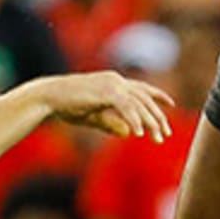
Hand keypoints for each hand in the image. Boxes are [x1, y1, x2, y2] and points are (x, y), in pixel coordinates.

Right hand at [30, 71, 173, 142]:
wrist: (48, 98)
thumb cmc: (66, 106)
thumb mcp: (93, 117)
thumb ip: (111, 124)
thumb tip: (129, 134)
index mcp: (113, 82)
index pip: (141, 88)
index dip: (157, 95)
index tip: (171, 105)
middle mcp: (116, 80)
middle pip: (144, 99)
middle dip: (157, 117)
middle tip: (166, 134)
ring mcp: (111, 84)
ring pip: (139, 104)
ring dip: (149, 122)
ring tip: (157, 138)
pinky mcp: (106, 92)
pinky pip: (126, 107)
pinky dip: (134, 120)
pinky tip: (138, 134)